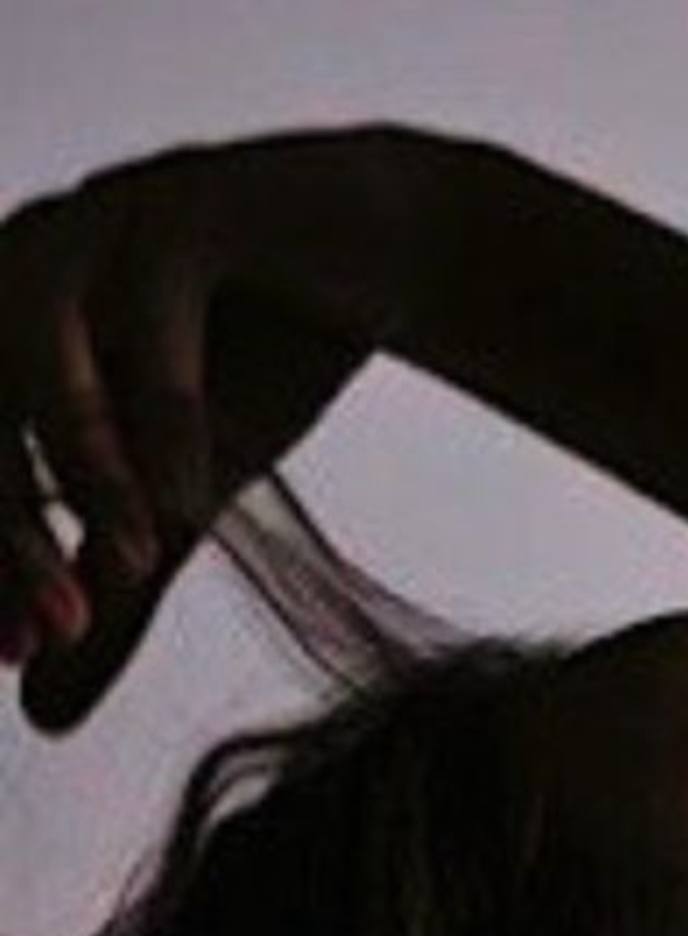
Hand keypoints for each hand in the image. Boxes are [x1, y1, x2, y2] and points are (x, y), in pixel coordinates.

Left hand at [0, 128, 429, 725]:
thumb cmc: (264, 357)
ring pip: (35, 340)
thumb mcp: (181, 502)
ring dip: (75, 461)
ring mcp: (95, 223)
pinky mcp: (184, 203)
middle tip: (53, 629)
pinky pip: (150, 304)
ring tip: (134, 560)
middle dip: (3, 523)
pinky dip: (161, 405)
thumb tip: (32, 710)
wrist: (381, 254)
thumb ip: (107, 595)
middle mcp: (22, 266)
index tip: (15, 653)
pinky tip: (188, 495)